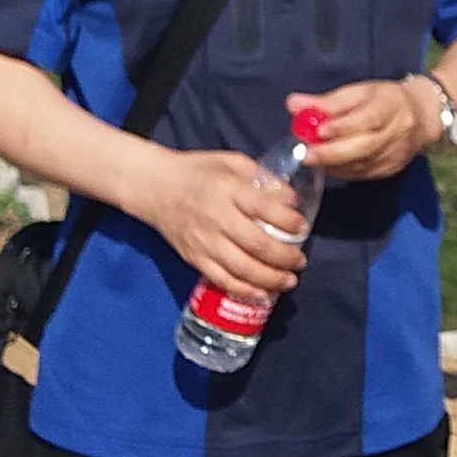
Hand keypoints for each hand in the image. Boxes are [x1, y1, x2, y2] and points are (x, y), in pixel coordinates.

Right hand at [135, 150, 310, 300]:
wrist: (153, 187)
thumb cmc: (197, 171)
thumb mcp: (230, 161)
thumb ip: (260, 176)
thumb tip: (289, 197)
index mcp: (227, 190)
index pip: (263, 208)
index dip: (288, 220)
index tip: (302, 227)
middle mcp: (216, 218)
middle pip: (256, 244)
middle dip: (284, 257)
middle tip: (300, 261)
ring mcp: (204, 242)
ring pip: (241, 268)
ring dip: (270, 279)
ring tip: (289, 281)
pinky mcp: (194, 258)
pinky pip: (222, 280)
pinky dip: (244, 291)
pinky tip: (263, 295)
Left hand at [293, 78, 434, 181]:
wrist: (423, 116)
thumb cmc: (384, 99)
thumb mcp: (359, 92)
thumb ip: (325, 101)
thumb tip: (292, 103)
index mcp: (391, 104)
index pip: (369, 118)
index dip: (344, 126)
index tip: (319, 130)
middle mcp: (397, 131)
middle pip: (366, 146)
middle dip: (333, 152)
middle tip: (307, 155)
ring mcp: (396, 154)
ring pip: (363, 164)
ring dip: (335, 163)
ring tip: (313, 159)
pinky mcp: (391, 169)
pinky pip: (364, 174)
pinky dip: (343, 171)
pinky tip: (328, 165)